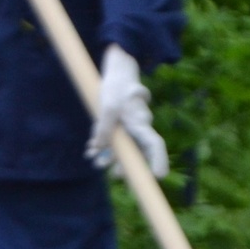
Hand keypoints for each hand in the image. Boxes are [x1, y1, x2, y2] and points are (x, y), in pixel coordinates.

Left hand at [88, 44, 167, 179]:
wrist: (117, 72)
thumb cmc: (116, 87)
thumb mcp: (107, 107)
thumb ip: (103, 129)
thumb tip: (97, 149)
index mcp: (141, 123)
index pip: (155, 144)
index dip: (159, 160)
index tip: (159, 176)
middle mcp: (139, 128)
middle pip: (137, 153)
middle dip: (125, 166)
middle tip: (115, 176)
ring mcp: (131, 128)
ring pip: (123, 148)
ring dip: (109, 156)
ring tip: (94, 161)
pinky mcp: (121, 125)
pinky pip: (114, 140)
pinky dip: (103, 145)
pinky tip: (91, 150)